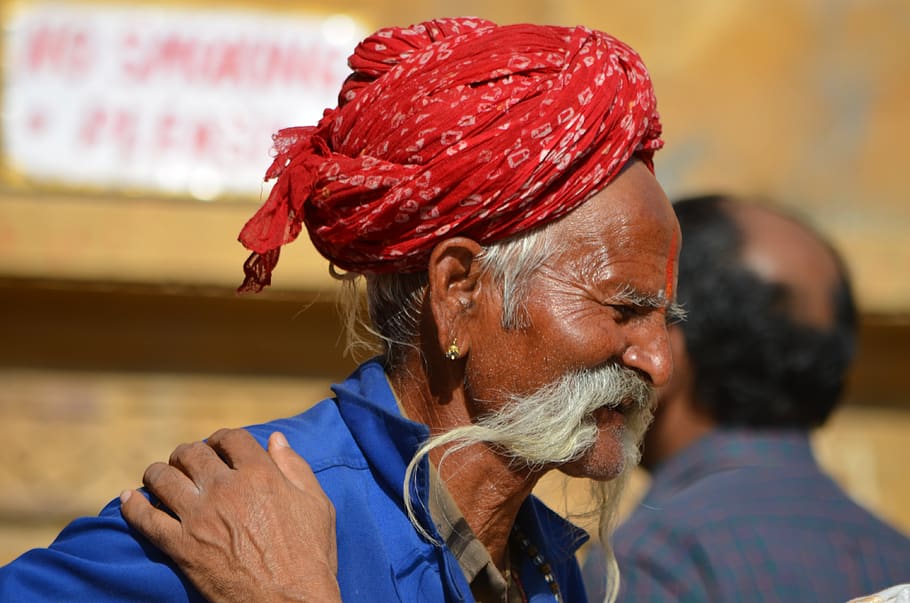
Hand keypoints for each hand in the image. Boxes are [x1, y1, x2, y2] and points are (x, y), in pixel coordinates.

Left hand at [120, 428, 339, 602]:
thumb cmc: (310, 557)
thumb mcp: (316, 505)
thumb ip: (296, 467)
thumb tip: (276, 439)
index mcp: (261, 475)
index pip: (232, 438)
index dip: (222, 438)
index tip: (218, 447)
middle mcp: (226, 489)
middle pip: (193, 453)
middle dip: (188, 454)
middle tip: (187, 462)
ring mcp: (199, 518)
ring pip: (163, 478)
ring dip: (159, 473)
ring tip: (160, 477)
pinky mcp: (181, 547)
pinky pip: (145, 519)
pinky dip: (132, 505)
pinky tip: (128, 498)